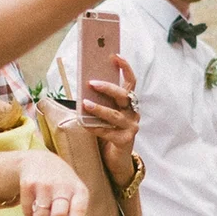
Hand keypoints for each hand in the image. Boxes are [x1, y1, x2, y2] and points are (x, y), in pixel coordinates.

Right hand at [0, 150, 87, 215]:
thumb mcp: (74, 191)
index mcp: (78, 189)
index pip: (79, 208)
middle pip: (58, 215)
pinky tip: (34, 205)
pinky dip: (30, 214)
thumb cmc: (62, 184)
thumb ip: (75, 211)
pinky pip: (27, 212)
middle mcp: (62, 185)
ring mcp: (44, 185)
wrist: (39, 161)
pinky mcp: (27, 185)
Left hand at [84, 54, 139, 183]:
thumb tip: (83, 88)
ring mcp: (131, 127)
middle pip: (123, 96)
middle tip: (91, 83)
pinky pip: (108, 132)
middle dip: (108, 88)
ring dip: (99, 108)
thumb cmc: (107, 132)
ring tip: (85, 104)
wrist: (116, 159)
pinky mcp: (125, 140)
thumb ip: (99, 101)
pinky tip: (85, 125)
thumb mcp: (105, 114)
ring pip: (115, 115)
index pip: (131, 82)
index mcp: (129, 103)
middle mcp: (133, 113)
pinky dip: (95, 128)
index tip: (115, 56)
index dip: (125, 68)